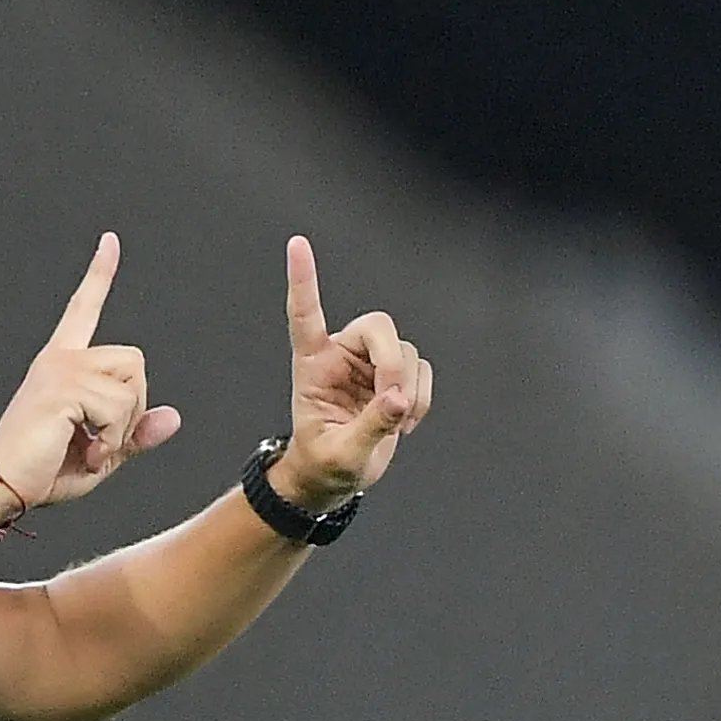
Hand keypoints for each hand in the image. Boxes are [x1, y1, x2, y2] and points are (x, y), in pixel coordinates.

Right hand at [0, 233, 183, 509]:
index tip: (110, 241)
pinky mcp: (64, 386)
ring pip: (132, 386)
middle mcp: (61, 358)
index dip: (99, 274)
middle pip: (134, 360)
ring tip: (87, 448)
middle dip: (132, 407)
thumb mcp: (101, 454)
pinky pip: (120, 408)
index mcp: (62, 365)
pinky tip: (84, 452)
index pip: (84, 309)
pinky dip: (111, 440)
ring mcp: (61, 368)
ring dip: (121, 428)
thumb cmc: (38, 472)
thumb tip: (173, 418)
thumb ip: (135, 433)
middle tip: (100, 439)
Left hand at [277, 236, 430, 508]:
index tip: (297, 243)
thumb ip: (370, 427)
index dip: (303, 280)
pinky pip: (423, 372)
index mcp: (312, 365)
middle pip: (377, 326)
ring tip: (396, 424)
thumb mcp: (341, 455)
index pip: (305, 315)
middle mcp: (341, 355)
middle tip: (394, 402)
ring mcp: (370, 362)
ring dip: (409, 389)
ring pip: (406, 352)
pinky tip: (404, 422)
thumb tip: (398, 400)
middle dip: (392, 362)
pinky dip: (422, 398)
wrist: (335, 477)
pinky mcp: (395, 374)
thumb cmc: (324, 463)